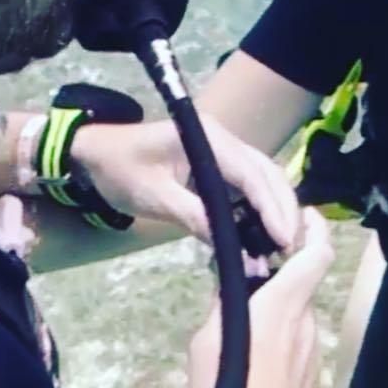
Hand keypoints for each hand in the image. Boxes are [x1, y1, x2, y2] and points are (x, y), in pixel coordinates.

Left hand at [71, 115, 300, 251]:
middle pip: (267, 172)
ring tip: (283, 246)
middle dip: (283, 209)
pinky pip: (248, 187)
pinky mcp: (219, 167)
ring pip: (263, 179)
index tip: (284, 238)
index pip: (251, 173)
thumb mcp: (154, 197)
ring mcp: (224, 152)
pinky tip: (264, 235)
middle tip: (291, 248)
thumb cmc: (120, 170)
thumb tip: (232, 249)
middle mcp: (223, 140)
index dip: (271, 206)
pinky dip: (260, 210)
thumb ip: (193, 217)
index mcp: (208, 138)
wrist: (96, 154)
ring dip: (276, 210)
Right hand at [187, 209, 334, 387]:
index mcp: (283, 304)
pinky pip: (300, 350)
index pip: (317, 253)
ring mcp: (315, 353)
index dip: (316, 230)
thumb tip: (231, 286)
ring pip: (300, 321)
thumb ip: (223, 306)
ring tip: (247, 339)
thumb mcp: (207, 341)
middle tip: (251, 290)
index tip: (306, 217)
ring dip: (280, 320)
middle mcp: (307, 322)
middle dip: (280, 284)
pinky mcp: (314, 380)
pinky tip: (260, 371)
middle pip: (302, 288)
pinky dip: (285, 348)